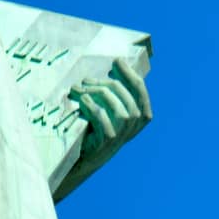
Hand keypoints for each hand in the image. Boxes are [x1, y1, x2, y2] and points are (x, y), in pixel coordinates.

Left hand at [55, 57, 151, 198]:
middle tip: (86, 79)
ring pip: (119, 110)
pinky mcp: (106, 143)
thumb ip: (111, 93)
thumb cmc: (89, 128)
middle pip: (128, 100)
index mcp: (134, 121)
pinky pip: (103, 121)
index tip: (117, 61)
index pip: (141, 96)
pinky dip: (92, 106)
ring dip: (97, 93)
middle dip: (107, 84)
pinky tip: (80, 100)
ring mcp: (119, 138)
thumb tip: (115, 64)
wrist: (77, 157)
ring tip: (77, 88)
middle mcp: (131, 130)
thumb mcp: (104, 110)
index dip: (131, 77)